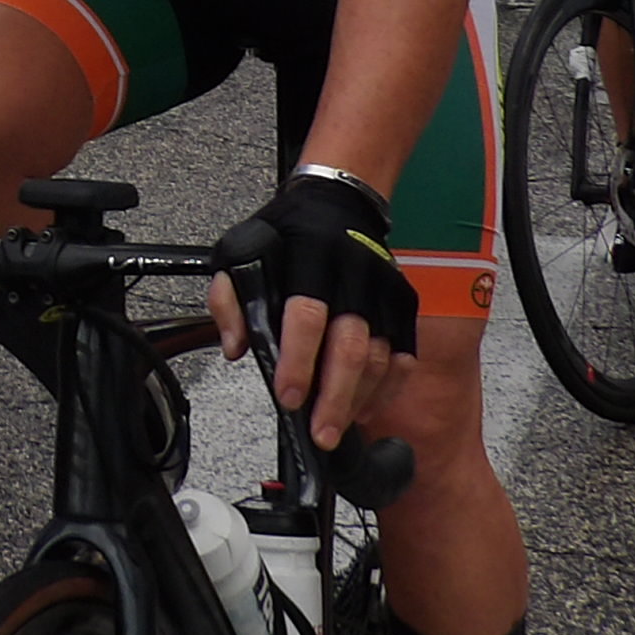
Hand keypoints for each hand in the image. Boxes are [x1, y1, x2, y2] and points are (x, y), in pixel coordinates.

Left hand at [208, 172, 417, 449]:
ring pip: (380, 357)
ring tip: (337, 429)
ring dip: (359, 399)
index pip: (306, 316)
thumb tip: (237, 348)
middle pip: (351, 346)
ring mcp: (383, 290)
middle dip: (335, 397)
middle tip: (319, 434)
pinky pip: (405, 354)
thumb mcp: (238, 250)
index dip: (298, 361)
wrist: (337, 199)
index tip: (288, 398)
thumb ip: (229, 298)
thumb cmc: (285, 232)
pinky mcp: (403, 302)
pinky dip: (389, 387)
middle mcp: (353, 274)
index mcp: (309, 257)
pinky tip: (366, 408)